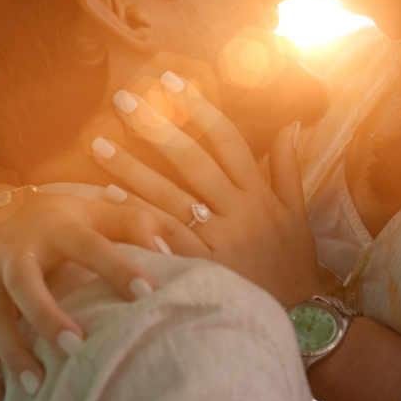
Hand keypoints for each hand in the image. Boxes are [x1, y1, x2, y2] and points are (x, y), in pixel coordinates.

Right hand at [0, 185, 197, 400]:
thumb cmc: (50, 219)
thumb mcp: (88, 209)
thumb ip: (133, 224)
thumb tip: (176, 251)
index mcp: (54, 229)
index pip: (89, 246)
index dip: (117, 267)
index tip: (148, 292)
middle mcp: (17, 255)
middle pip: (26, 285)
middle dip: (47, 316)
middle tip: (76, 346)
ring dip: (12, 353)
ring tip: (35, 387)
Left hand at [92, 71, 323, 305]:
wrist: (301, 319)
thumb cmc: (293, 264)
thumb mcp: (298, 214)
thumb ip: (290, 168)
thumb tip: (291, 124)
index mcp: (258, 193)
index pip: (226, 139)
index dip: (199, 108)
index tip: (171, 81)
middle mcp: (238, 210)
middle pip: (191, 159)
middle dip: (156, 125)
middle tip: (122, 99)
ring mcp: (217, 239)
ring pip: (169, 194)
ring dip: (131, 166)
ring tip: (98, 143)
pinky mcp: (200, 267)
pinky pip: (162, 235)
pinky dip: (134, 215)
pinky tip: (108, 196)